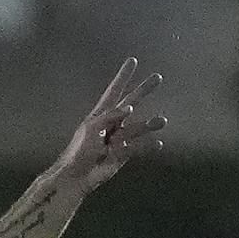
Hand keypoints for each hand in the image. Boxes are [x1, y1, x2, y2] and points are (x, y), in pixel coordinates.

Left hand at [56, 58, 167, 193]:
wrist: (76, 176)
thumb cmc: (79, 150)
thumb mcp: (92, 128)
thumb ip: (111, 116)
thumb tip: (130, 108)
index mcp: (101, 115)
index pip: (114, 91)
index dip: (123, 76)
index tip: (132, 61)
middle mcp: (112, 123)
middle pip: (131, 103)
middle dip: (143, 91)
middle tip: (158, 77)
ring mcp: (118, 139)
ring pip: (137, 127)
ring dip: (149, 124)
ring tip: (162, 121)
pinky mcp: (122, 154)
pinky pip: (138, 148)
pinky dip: (148, 146)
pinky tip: (159, 143)